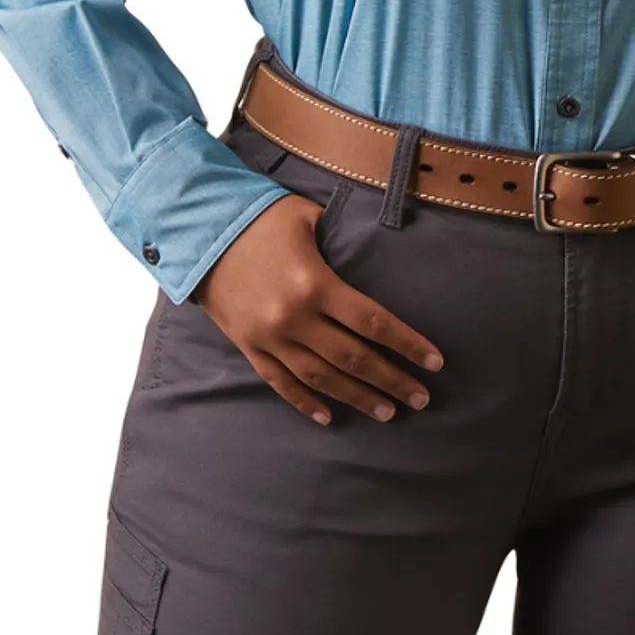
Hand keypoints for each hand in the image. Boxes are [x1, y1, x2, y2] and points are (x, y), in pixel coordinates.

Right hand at [191, 192, 444, 425]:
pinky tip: (329, 417)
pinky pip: (280, 382)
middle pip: (353, 357)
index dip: (407, 344)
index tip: (434, 362)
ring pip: (321, 377)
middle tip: (422, 399)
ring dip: (356, 397)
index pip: (372, 322)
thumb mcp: (308, 216)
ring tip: (388, 412)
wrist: (200, 232)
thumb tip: (378, 246)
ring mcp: (268, 337)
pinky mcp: (249, 346)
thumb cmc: (261, 217)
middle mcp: (293, 318)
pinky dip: (305, 402)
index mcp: (315, 284)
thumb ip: (343, 236)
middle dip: (391, 380)